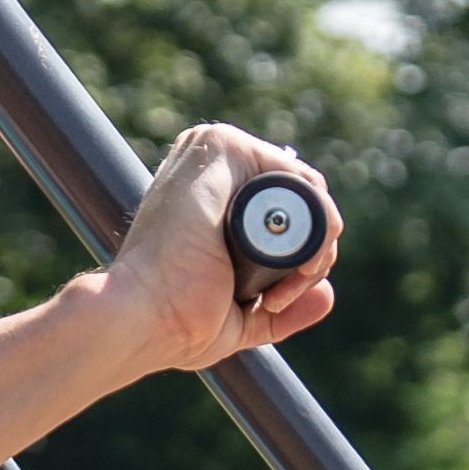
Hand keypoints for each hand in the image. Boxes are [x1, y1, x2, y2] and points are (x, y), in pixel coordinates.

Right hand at [99, 123, 343, 374]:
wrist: (141, 318)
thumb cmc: (173, 322)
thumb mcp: (238, 319)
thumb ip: (283, 309)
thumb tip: (327, 296)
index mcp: (212, 198)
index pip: (287, 211)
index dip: (302, 255)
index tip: (277, 300)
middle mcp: (213, 167)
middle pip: (301, 198)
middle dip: (313, 252)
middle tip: (278, 297)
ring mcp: (216, 151)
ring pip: (306, 189)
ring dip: (315, 245)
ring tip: (276, 291)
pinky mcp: (222, 147)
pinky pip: (300, 178)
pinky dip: (317, 221)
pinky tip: (294, 260)